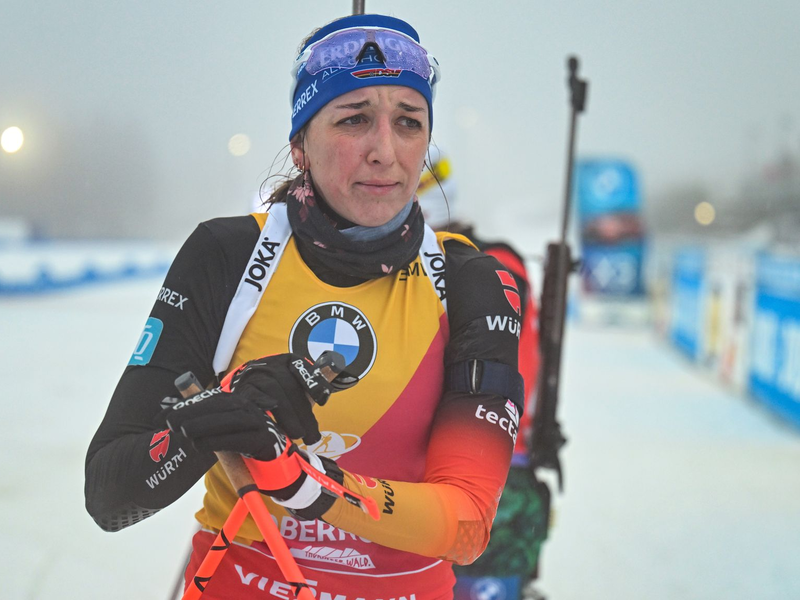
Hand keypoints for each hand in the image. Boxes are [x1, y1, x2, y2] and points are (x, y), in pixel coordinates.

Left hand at [162, 388, 289, 461]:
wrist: (273, 454)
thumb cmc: (241, 439)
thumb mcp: (220, 427)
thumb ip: (200, 421)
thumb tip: (167, 417)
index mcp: (234, 401)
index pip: (206, 400)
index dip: (183, 406)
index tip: (160, 417)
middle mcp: (246, 407)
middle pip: (216, 407)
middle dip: (191, 413)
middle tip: (170, 423)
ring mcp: (255, 422)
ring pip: (227, 421)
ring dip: (203, 425)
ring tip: (183, 432)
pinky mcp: (261, 440)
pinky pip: (236, 439)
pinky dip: (216, 441)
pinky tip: (199, 445)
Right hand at [224, 353, 333, 444]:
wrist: (248, 391)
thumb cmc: (281, 391)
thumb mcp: (299, 385)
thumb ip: (315, 383)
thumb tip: (335, 371)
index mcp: (287, 361)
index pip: (302, 369)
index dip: (314, 384)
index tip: (323, 402)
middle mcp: (270, 365)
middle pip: (289, 386)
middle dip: (303, 412)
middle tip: (312, 435)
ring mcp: (255, 377)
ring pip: (274, 394)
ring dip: (288, 417)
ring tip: (298, 435)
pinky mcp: (242, 391)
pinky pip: (255, 402)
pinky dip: (267, 413)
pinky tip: (276, 426)